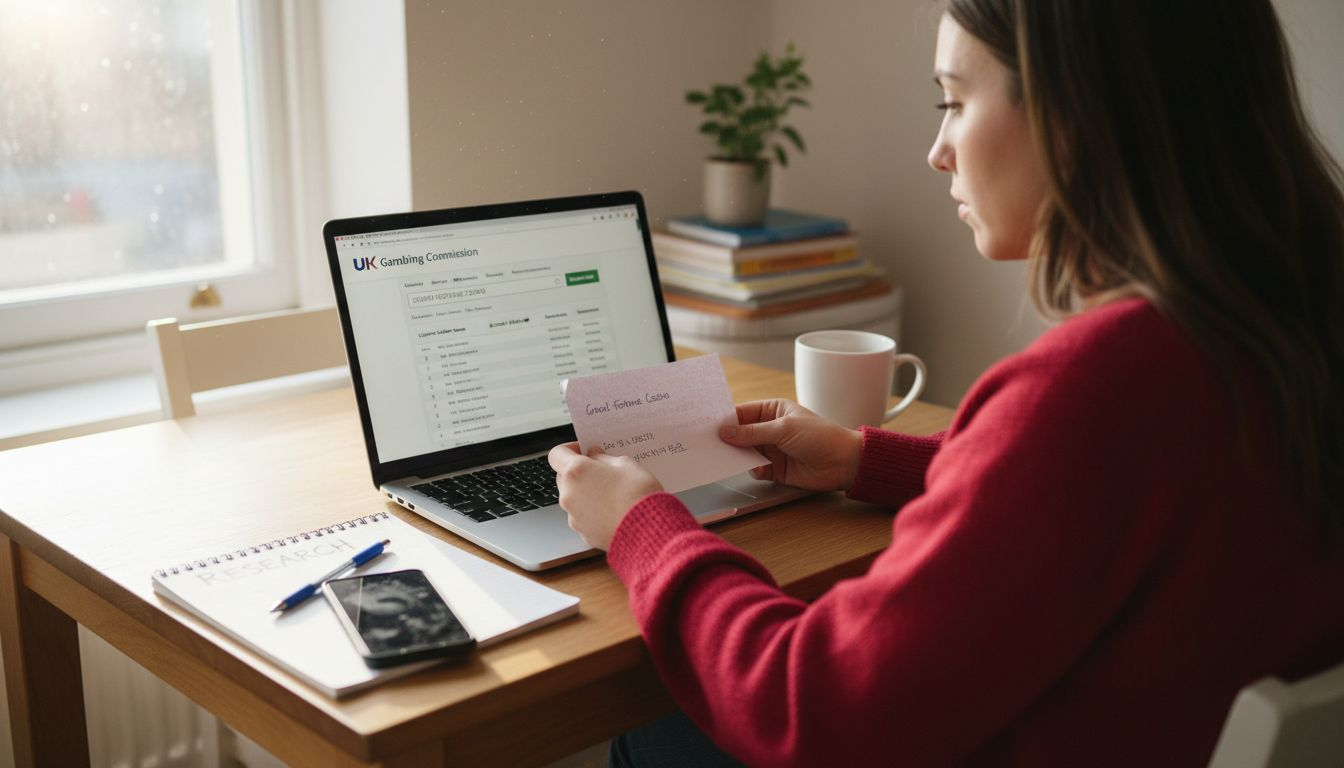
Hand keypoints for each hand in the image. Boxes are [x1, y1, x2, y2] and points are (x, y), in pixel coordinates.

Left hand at [548, 442, 663, 550]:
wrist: (647, 530)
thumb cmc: (638, 494)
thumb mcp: (625, 464)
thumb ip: (604, 458)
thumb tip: (595, 457)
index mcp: (576, 472)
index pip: (557, 454)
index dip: (569, 449)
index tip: (583, 451)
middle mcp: (569, 494)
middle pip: (563, 477)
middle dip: (579, 473)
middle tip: (601, 472)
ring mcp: (574, 516)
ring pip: (573, 499)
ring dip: (585, 493)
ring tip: (611, 494)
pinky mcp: (583, 533)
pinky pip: (582, 517)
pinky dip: (592, 512)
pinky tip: (612, 511)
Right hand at [720, 399, 862, 491]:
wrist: (844, 463)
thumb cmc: (820, 436)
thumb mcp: (783, 429)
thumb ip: (753, 432)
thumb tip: (725, 432)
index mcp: (773, 410)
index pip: (743, 412)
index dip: (726, 418)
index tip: (707, 425)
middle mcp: (770, 429)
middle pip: (741, 433)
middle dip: (728, 439)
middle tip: (708, 443)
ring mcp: (772, 449)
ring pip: (745, 452)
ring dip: (738, 456)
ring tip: (726, 458)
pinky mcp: (776, 469)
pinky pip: (755, 468)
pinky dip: (753, 469)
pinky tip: (759, 469)